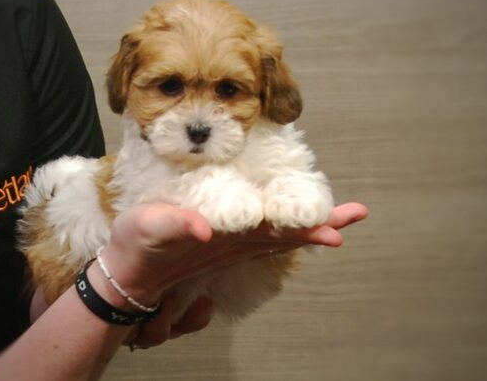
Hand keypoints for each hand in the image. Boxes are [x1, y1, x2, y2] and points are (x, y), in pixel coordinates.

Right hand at [101, 202, 367, 348]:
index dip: (305, 229)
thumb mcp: (151, 229)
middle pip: (286, 235)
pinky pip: (262, 235)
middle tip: (356, 213)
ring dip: (310, 227)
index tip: (337, 228)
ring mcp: (230, 244)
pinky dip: (285, 229)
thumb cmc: (138, 249)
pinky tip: (295, 224)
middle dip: (322, 224)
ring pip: (278, 235)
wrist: (129, 273)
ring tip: (341, 219)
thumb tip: (205, 228)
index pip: (274, 233)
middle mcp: (234, 243)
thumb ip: (177, 225)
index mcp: (224, 238)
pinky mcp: (221, 241)